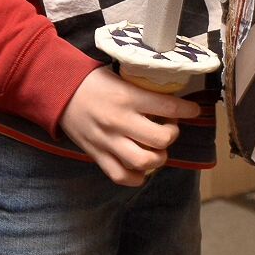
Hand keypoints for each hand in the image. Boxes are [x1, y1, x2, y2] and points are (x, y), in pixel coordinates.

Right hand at [59, 66, 200, 185]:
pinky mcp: (97, 155)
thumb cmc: (92, 81)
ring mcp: (108, 141)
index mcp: (127, 97)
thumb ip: (141, 90)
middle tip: (169, 128)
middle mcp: (120, 121)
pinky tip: (141, 168)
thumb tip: (168, 97)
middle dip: (172, 135)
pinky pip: (121, 176)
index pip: (167, 107)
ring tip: (157, 149)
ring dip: (158, 158)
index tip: (194, 110)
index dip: (187, 110)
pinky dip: (137, 177)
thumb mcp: (119, 76)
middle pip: (160, 140)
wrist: (59, 91)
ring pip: (144, 162)